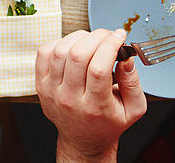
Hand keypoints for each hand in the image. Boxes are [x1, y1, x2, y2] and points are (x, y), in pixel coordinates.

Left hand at [36, 29, 145, 162]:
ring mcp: (52, 91)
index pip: (99, 69)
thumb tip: (126, 57)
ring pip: (60, 51)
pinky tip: (73, 45)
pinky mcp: (41, 84)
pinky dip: (59, 42)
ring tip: (92, 40)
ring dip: (79, 37)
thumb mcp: (133, 109)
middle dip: (96, 37)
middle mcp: (70, 99)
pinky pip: (44, 53)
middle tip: (107, 35)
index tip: (120, 35)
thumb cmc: (108, 122)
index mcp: (95, 107)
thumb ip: (134, 83)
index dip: (110, 46)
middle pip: (77, 56)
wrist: (83, 139)